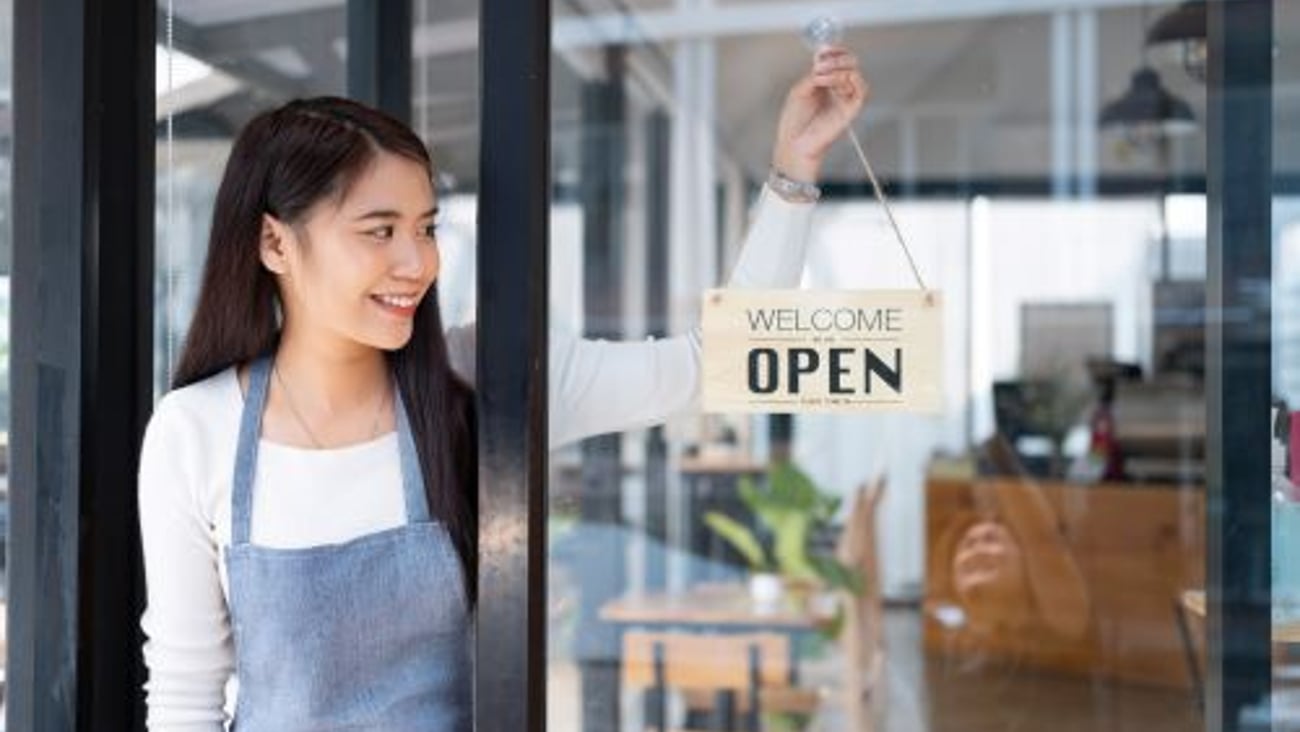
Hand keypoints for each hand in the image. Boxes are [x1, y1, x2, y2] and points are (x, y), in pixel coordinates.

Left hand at [771, 46, 868, 181]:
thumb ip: (814, 74)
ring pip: (854, 73)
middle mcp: (838, 89)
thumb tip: (823, 59)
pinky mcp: (852, 110)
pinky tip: (827, 83)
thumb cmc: (795, 121)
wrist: (795, 142)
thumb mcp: (800, 89)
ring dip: (837, 69)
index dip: (835, 51)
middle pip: (851, 63)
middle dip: (837, 57)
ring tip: (819, 76)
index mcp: (826, 83)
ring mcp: (846, 99)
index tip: (824, 49)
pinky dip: (844, 80)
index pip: (840, 60)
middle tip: (820, 63)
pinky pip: (860, 89)